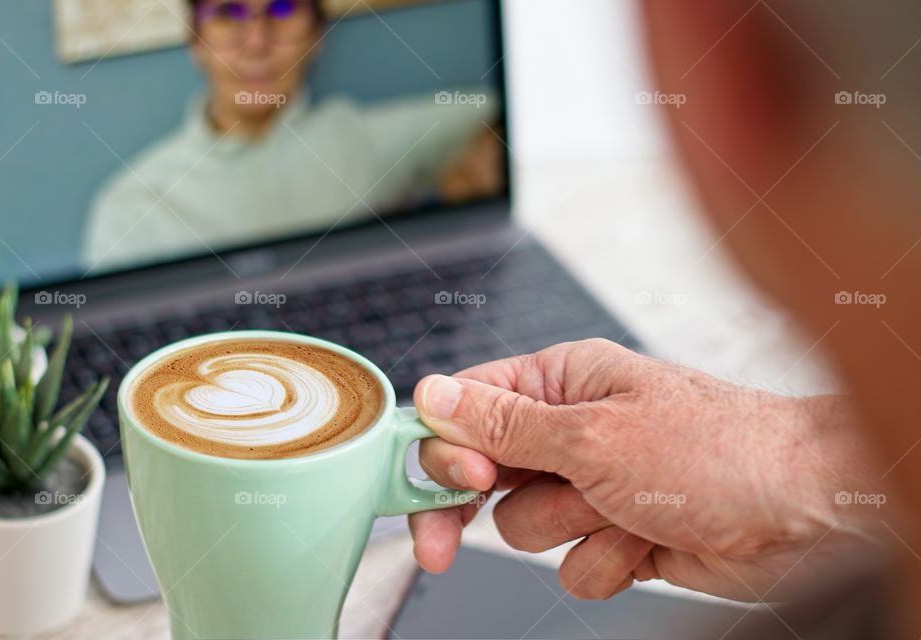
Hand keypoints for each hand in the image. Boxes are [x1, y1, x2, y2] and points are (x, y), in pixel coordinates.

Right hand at [409, 339, 886, 600]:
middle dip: (484, 507)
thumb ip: (504, 424)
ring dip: (568, 528)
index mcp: (561, 382)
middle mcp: (572, 430)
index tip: (440, 488)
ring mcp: (594, 485)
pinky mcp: (617, 532)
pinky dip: (605, 560)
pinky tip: (645, 539)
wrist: (804, 512)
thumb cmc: (718, 449)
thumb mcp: (593, 434)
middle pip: (485, 475)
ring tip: (619, 508)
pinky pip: (571, 563)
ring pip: (524, 527)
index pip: (469, 408)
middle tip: (454, 539)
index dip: (442, 450)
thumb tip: (433, 395)